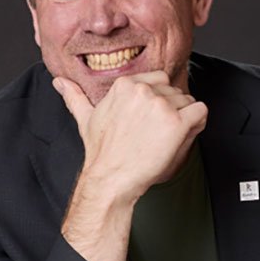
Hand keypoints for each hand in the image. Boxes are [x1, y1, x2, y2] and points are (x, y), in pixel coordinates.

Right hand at [53, 70, 207, 203]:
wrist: (111, 180)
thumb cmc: (101, 154)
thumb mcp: (86, 119)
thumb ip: (75, 97)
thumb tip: (58, 82)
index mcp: (126, 84)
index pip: (157, 80)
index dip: (157, 102)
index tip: (147, 123)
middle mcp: (144, 90)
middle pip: (173, 91)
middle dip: (170, 111)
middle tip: (154, 136)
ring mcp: (161, 105)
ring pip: (187, 102)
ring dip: (183, 121)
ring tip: (163, 141)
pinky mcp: (176, 123)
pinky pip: (200, 112)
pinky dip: (197, 125)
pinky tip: (180, 138)